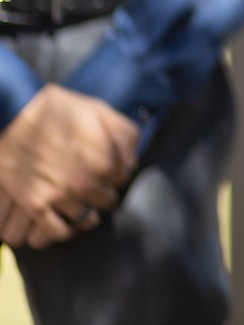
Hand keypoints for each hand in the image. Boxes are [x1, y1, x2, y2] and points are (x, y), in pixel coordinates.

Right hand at [0, 86, 136, 248]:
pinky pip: (56, 231)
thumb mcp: (100, 112)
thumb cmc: (58, 110)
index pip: (122, 179)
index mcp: (105, 161)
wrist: (13, 115)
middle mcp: (86, 184)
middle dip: (103, 192)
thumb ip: (124, 136)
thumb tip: (132, 162)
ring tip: (80, 203)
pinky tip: (65, 222)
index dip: (115, 173)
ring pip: (85, 218)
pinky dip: (63, 230)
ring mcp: (60, 197)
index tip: (107, 169)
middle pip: (106, 200)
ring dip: (86, 212)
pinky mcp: (35, 205)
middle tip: (93, 185)